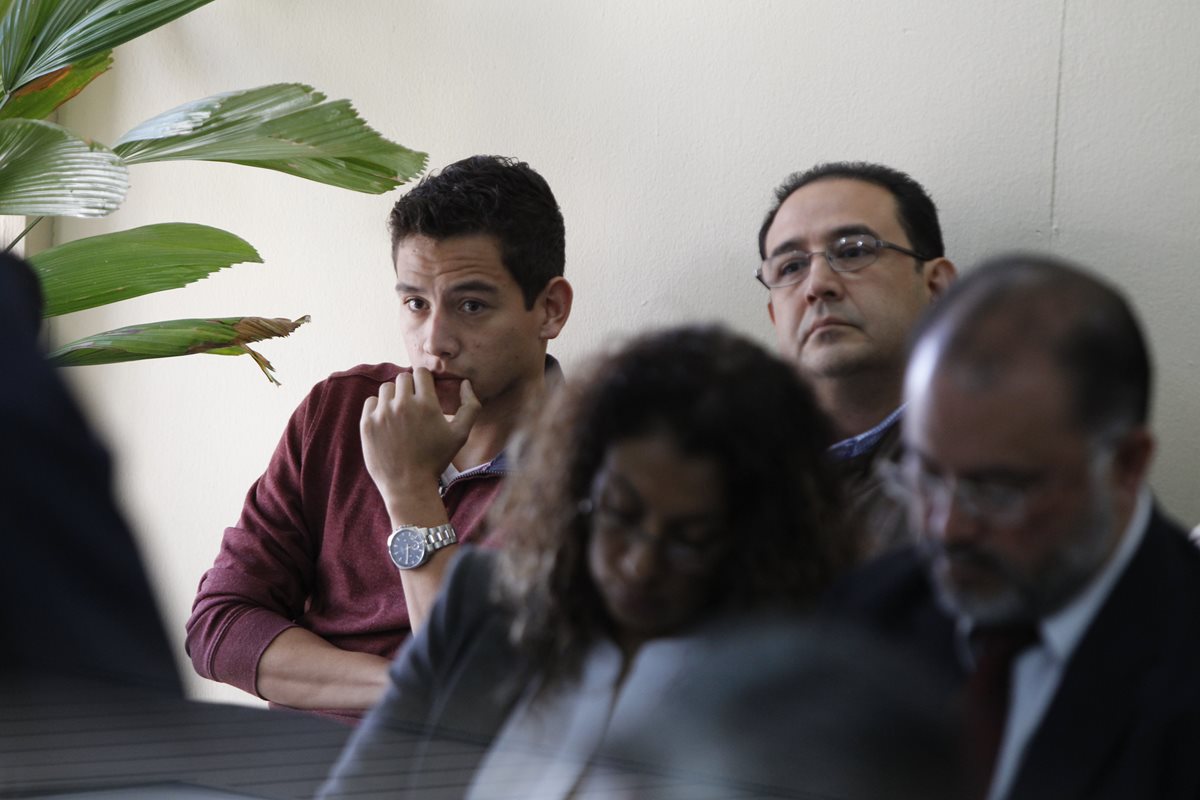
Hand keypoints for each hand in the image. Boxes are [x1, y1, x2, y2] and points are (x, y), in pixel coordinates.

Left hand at [360, 369, 480, 508]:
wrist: (408, 486)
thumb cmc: (436, 460)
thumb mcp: (461, 435)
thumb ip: (470, 406)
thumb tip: (466, 384)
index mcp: (426, 405)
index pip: (421, 373)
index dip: (425, 381)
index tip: (426, 393)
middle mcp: (403, 405)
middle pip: (403, 378)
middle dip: (410, 387)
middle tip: (414, 405)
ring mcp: (382, 414)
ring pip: (386, 388)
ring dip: (394, 396)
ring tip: (401, 413)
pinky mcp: (367, 424)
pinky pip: (371, 401)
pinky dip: (379, 407)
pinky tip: (388, 421)